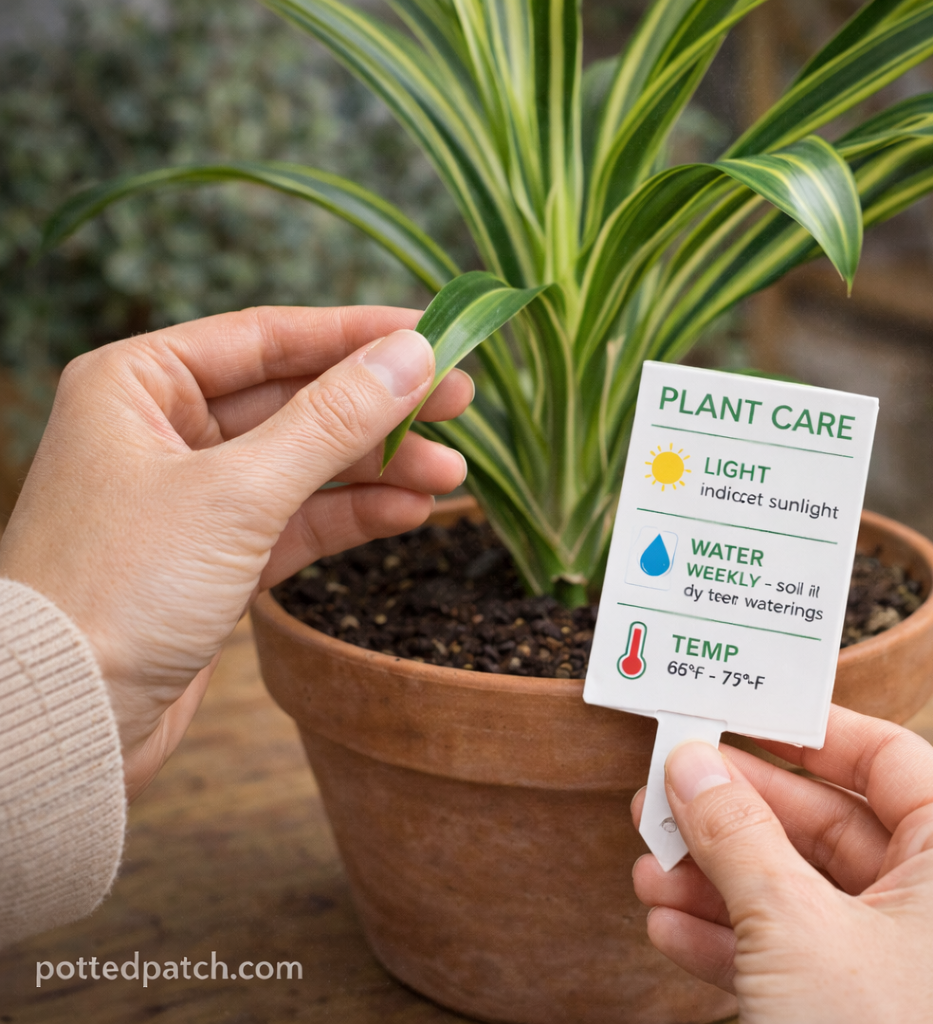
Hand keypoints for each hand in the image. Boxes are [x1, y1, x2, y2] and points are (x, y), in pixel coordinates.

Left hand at [0, 306, 472, 800]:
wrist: (64, 721)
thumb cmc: (120, 588)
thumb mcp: (238, 492)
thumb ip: (331, 421)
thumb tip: (413, 357)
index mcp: (139, 383)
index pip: (268, 336)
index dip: (358, 335)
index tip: (434, 335)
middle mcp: (163, 430)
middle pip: (294, 400)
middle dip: (378, 408)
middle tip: (459, 406)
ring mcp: (191, 496)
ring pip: (303, 464)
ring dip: (377, 468)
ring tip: (450, 476)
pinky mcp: (214, 558)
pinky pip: (296, 519)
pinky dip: (351, 515)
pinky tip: (408, 512)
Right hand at [631, 705, 932, 1022]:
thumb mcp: (794, 929)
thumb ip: (736, 834)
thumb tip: (688, 759)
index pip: (888, 758)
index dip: (810, 730)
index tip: (739, 712)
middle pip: (825, 824)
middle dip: (736, 812)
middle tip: (666, 787)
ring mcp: (900, 967)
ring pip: (797, 891)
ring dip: (716, 876)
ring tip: (648, 860)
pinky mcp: (858, 1014)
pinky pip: (789, 951)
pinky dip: (728, 937)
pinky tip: (668, 925)